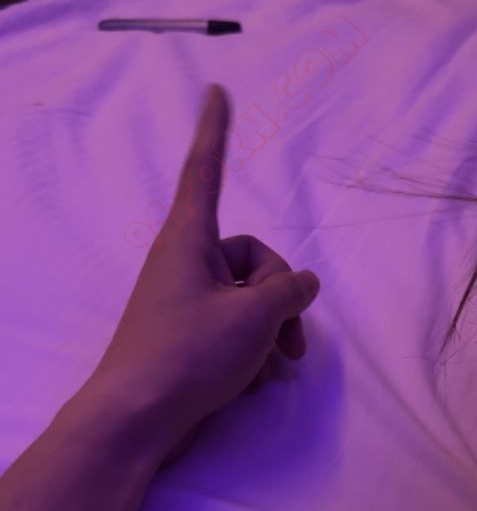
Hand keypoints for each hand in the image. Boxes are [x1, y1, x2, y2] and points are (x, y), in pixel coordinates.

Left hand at [81, 84, 320, 463]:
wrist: (138, 420)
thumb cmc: (190, 353)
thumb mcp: (255, 316)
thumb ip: (290, 291)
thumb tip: (304, 283)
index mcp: (190, 240)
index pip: (206, 172)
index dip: (215, 131)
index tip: (215, 89)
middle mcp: (186, 265)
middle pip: (254, 259)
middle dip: (281, 299)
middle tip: (290, 340)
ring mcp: (187, 304)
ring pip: (249, 302)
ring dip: (271, 333)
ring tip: (273, 367)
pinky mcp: (189, 340)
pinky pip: (234, 331)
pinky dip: (251, 352)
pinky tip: (253, 382)